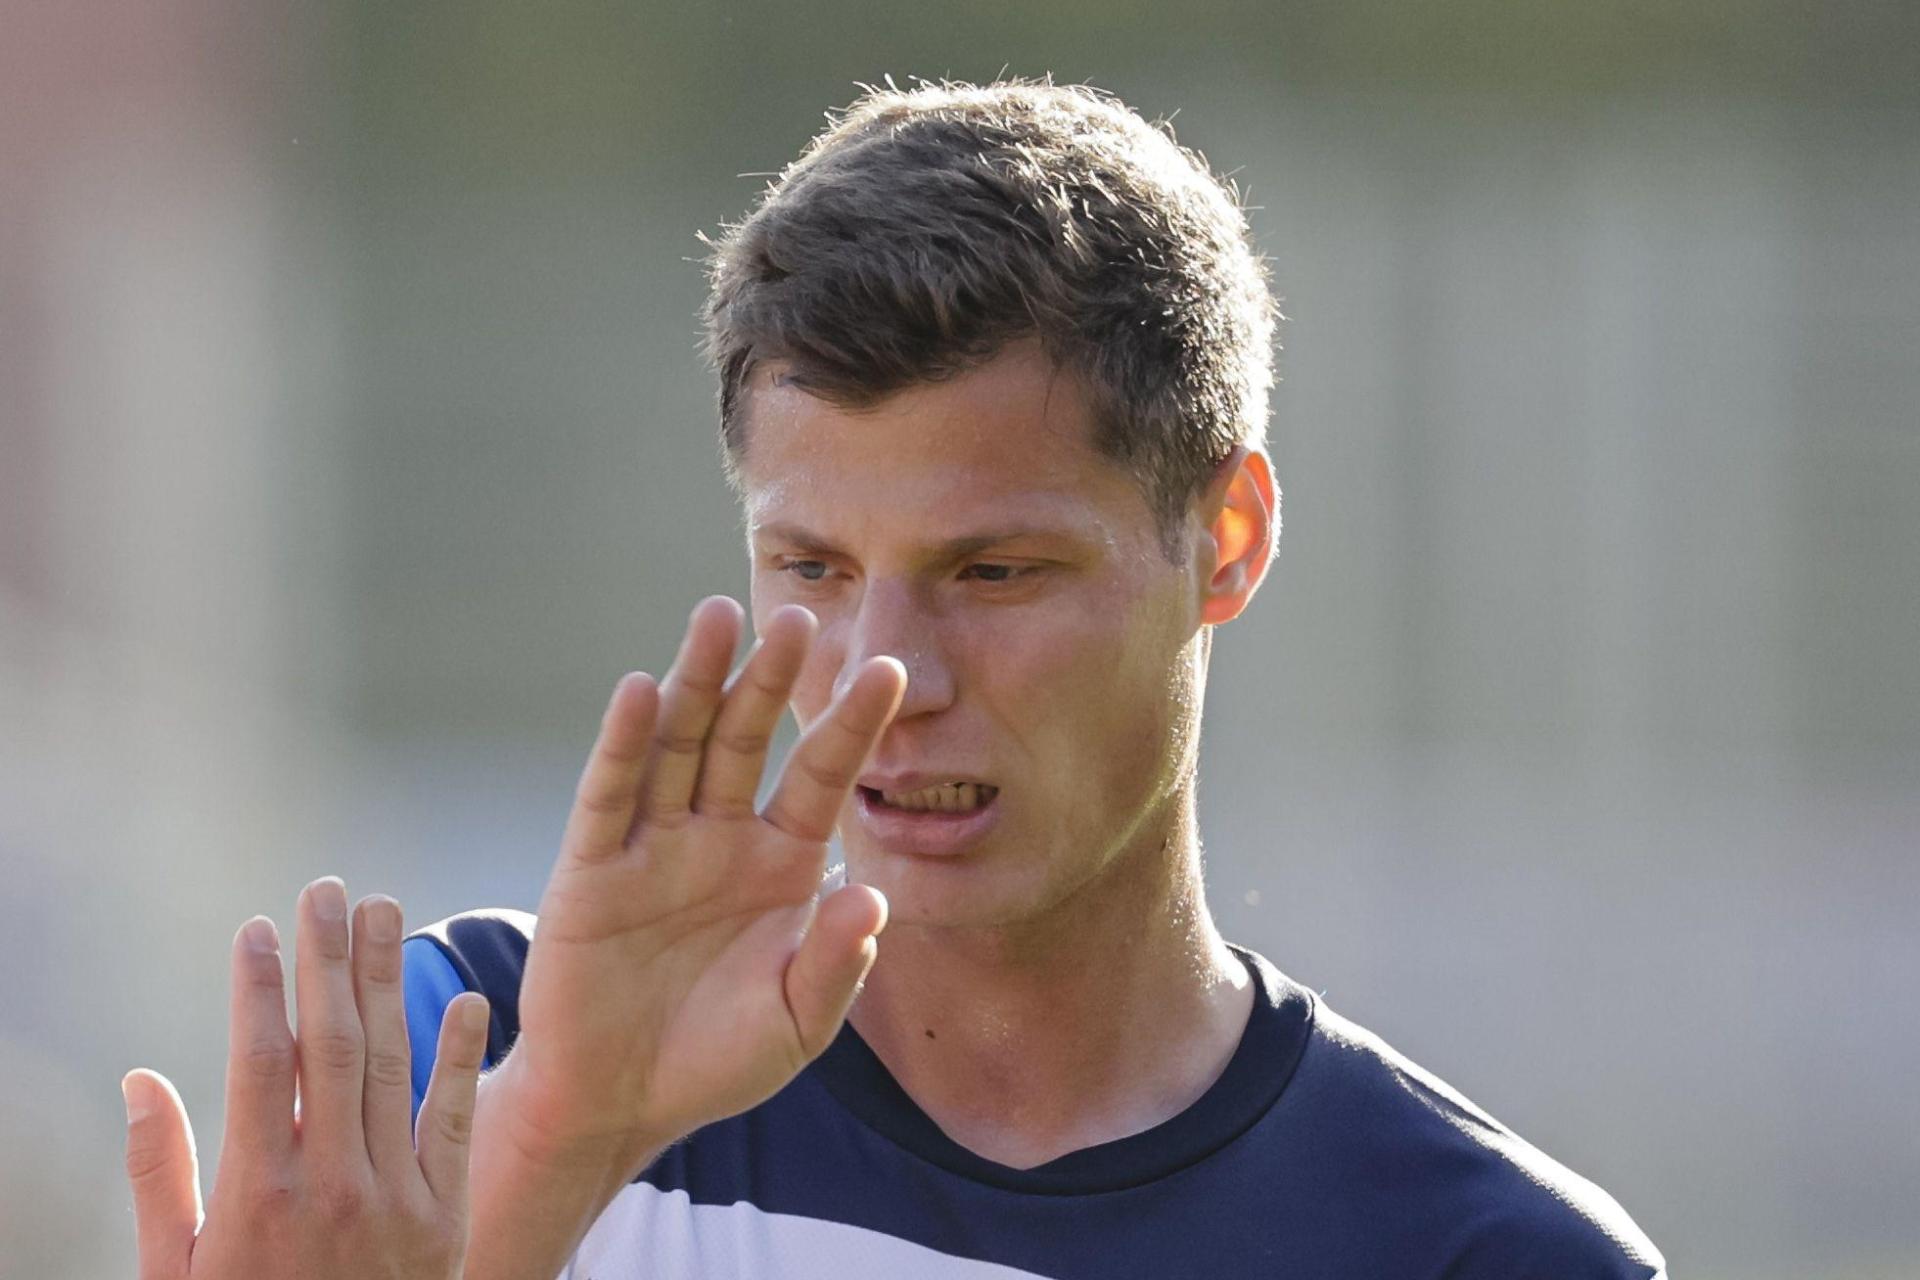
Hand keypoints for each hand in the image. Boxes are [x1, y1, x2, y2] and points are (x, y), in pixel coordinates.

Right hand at [121, 881, 489, 1279]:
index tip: (257, 927)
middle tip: (325, 890)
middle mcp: (332, 1185)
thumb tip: (140, 1079)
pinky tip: (471, 997)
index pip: (261, 1063)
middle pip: (332, 1046)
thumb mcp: (173, 1273)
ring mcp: (396, 1199)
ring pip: (393, 1067)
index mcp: (258, 1194)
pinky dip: (464, 1059)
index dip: (259, 989)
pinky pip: (457, 1124)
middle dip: (325, 960)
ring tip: (383, 913)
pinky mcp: (446, 1219)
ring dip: (388, 983)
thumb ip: (158, 1175)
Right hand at [497, 595, 904, 1165]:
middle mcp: (718, 837)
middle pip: (746, 740)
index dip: (851, 725)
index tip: (890, 669)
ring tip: (717, 617)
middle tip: (798, 617)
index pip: (821, 777)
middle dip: (770, 679)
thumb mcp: (795, 1022)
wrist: (620, 1105)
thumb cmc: (717, 1059)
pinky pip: (610, 797)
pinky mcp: (590, 870)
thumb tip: (870, 897)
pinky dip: (623, 744)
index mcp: (780, 862)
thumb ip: (835, 964)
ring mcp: (653, 846)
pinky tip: (641, 690)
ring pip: (678, 747)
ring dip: (695, 682)